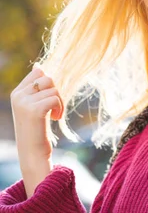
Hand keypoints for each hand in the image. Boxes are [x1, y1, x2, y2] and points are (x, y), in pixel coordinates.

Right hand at [10, 65, 63, 196]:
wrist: (33, 153)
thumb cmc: (37, 128)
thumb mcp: (34, 105)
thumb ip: (36, 88)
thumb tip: (39, 65)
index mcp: (17, 93)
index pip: (38, 71)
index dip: (49, 83)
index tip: (48, 99)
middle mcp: (18, 95)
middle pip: (47, 77)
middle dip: (56, 91)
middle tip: (55, 107)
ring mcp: (24, 102)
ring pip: (53, 88)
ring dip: (60, 101)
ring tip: (54, 114)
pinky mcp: (33, 110)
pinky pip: (55, 98)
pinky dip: (60, 108)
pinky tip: (56, 118)